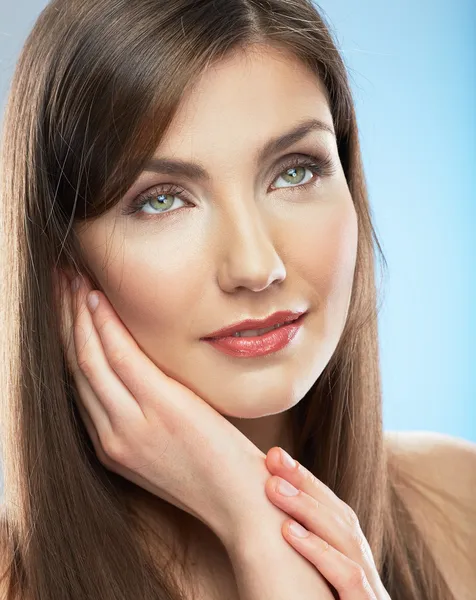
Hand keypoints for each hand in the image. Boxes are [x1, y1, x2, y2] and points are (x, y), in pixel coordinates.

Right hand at [52, 268, 264, 541]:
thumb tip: (141, 373)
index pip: (79, 386)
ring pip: (89, 358)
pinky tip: (97, 300)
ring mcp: (131, 425)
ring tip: (72, 280)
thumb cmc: (214, 470)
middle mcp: (112, 437)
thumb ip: (145, 415)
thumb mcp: (167, 446)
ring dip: (77, 314)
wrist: (242, 503)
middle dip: (63, 321)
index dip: (67, 343)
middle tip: (59, 284)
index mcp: (112, 447)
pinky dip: (105, 326)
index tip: (65, 310)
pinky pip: (121, 358)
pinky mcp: (160, 408)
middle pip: (75, 367)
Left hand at [264, 447, 391, 599]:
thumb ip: (301, 557)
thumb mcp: (314, 583)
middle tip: (273, 458)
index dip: (306, 482)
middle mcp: (363, 569)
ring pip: (345, 538)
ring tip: (273, 488)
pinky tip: (289, 531)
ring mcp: (370, 590)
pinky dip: (320, 552)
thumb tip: (269, 523)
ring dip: (308, 508)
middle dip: (305, 483)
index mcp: (350, 561)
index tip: (275, 457)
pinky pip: (350, 577)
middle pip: (339, 516)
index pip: (333, 512)